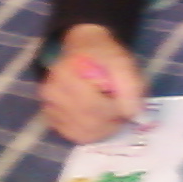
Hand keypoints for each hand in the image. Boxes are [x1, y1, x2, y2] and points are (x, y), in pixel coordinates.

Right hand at [39, 24, 144, 143]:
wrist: (85, 47)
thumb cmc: (103, 55)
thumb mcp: (122, 62)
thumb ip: (130, 86)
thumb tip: (132, 113)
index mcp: (67, 74)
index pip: (91, 105)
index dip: (113, 111)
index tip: (126, 106)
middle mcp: (53, 92)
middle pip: (86, 122)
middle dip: (109, 123)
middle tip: (120, 114)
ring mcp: (50, 105)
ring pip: (80, 132)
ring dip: (101, 130)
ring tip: (110, 115)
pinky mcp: (51, 115)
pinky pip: (72, 134)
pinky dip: (89, 132)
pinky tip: (97, 120)